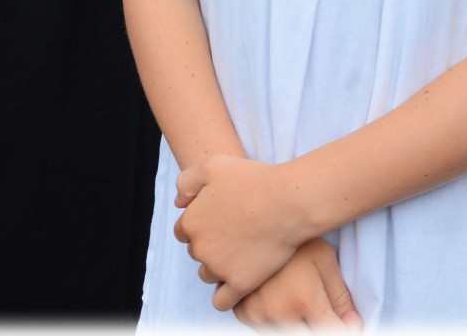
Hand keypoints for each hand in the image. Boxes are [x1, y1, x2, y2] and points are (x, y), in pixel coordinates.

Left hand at [175, 156, 311, 311]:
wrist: (288, 202)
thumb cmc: (254, 180)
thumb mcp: (213, 166)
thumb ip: (187, 181)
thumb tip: (178, 203)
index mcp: (191, 222)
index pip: (184, 231)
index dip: (202, 224)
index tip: (221, 220)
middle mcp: (200, 248)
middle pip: (197, 252)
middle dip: (211, 245)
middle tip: (236, 233)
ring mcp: (219, 268)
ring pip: (208, 275)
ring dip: (219, 268)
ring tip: (241, 255)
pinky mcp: (240, 283)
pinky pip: (222, 301)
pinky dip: (226, 295)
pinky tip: (240, 281)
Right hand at [232, 238, 360, 328]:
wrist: (257, 218)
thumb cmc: (295, 237)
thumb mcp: (325, 260)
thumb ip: (341, 297)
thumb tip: (354, 325)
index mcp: (305, 301)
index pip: (333, 333)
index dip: (342, 328)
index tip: (342, 320)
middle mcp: (279, 314)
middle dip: (317, 325)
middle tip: (316, 304)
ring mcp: (257, 315)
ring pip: (284, 334)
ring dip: (295, 323)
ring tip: (293, 296)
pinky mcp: (241, 312)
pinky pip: (262, 328)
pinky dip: (273, 321)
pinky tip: (276, 299)